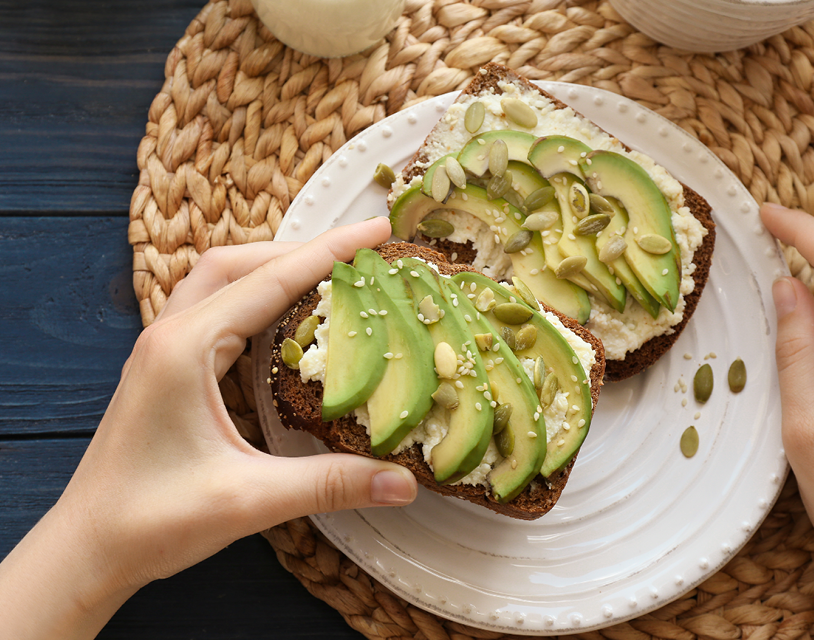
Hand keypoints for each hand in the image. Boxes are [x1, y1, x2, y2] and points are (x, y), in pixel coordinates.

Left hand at [0, 217, 417, 639]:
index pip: (271, 281)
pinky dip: (253, 298)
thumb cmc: (150, 521)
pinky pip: (212, 310)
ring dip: (272, 269)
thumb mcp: (249, 500)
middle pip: (239, 264)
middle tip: (359, 253)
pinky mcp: (164, 369)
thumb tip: (402, 482)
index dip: (331, 252)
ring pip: (220, 281)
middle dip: (302, 251)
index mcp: (186, 349)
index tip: (379, 230)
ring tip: (325, 275)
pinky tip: (281, 320)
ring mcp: (162, 350)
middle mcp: (170, 336)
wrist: (87, 549)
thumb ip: (329, 485)